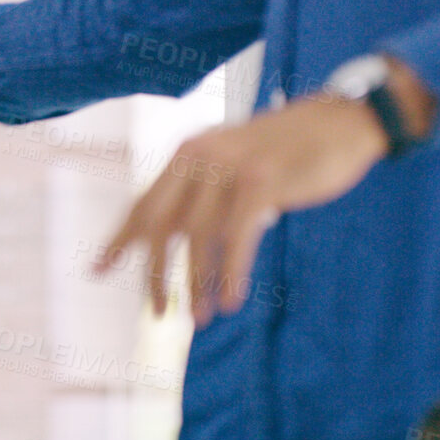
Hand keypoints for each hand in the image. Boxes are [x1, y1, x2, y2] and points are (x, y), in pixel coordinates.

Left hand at [91, 93, 390, 327]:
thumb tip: (174, 239)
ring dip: (197, 283)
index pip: (144, 203)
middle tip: (157, 312)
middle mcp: (200, 155)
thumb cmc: (288, 153)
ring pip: (199, 237)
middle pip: (161, 225)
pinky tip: (229, 300)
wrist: (342, 122)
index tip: (97, 270)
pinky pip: (236, 237)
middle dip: (156, 274)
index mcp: (187, 152)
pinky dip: (230, 273)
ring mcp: (229, 165)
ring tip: (199, 318)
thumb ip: (204, 195)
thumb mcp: (234, 168)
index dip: (120, 239)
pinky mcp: (261, 180)